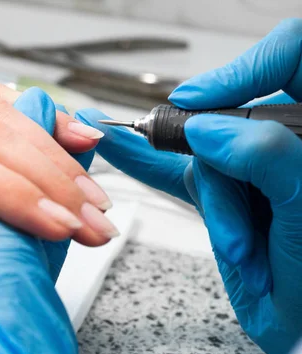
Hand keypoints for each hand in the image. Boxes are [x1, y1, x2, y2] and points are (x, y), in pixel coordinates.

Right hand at [75, 18, 301, 353]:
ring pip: (205, 154)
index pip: (291, 57)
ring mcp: (254, 170)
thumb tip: (208, 128)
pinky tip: (120, 148)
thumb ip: (263, 156)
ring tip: (239, 244)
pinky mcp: (226, 195)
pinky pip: (183, 173)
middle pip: (234, 114)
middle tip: (214, 188)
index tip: (205, 103)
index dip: (245, 70)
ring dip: (214, 201)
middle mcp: (287, 144)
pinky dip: (149, 164)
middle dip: (222, 162)